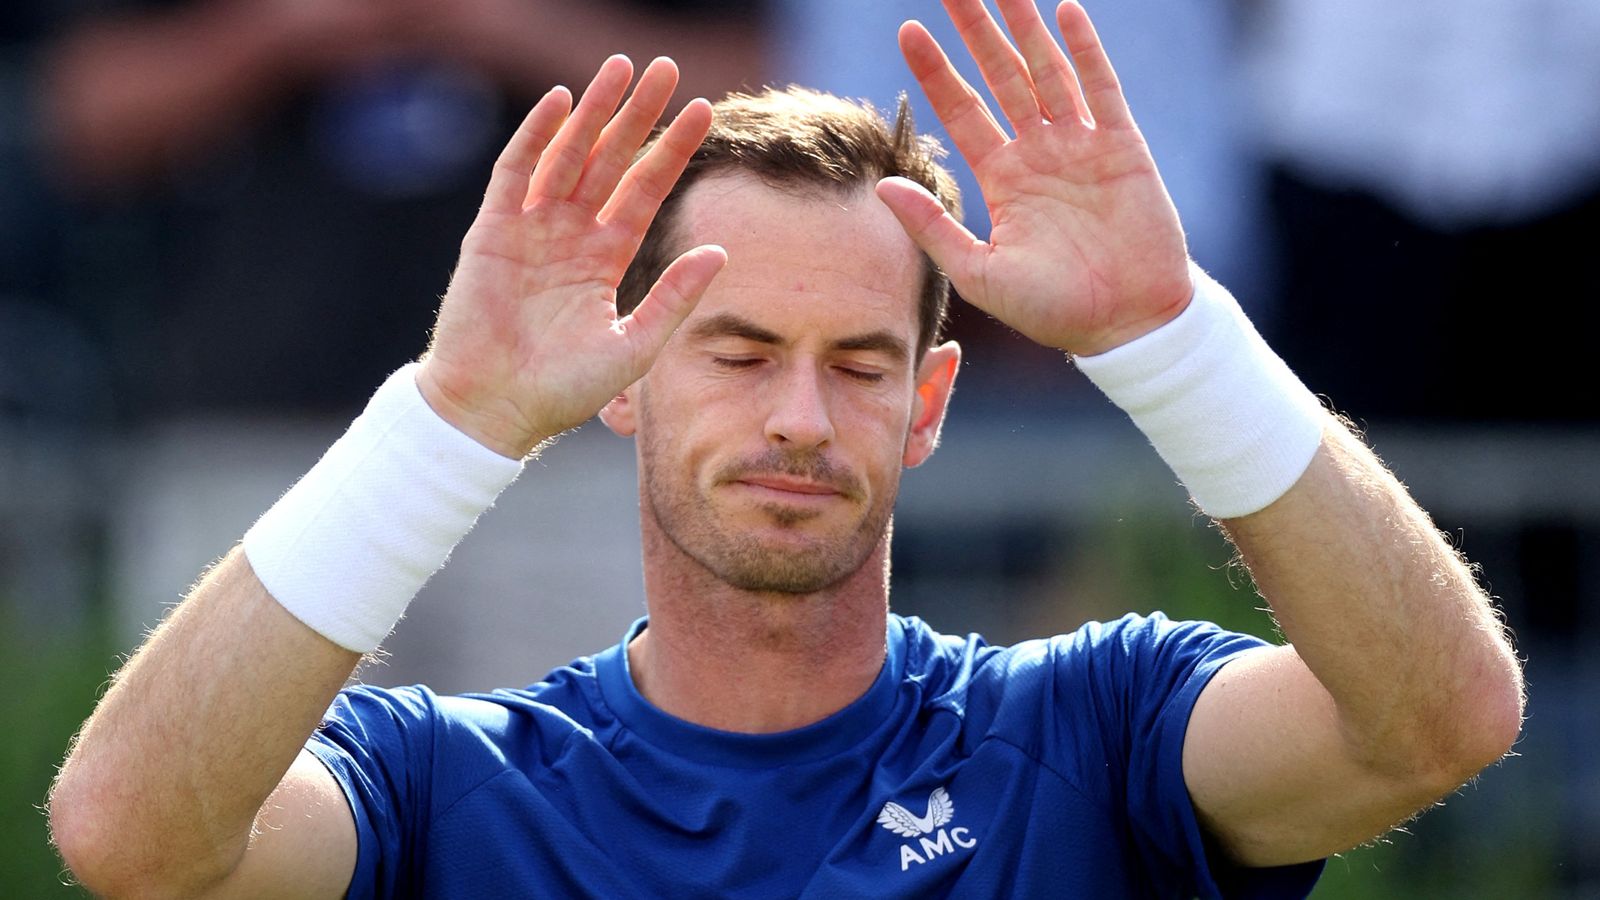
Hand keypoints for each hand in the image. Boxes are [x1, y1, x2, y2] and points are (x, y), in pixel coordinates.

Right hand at [417, 56, 725, 457]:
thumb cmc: (563, 389)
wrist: (495, 409)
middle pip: (611, 159)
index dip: (673, 150)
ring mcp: (531, 228)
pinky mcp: (492, 231)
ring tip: (619, 69)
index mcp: (605, 258)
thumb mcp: (634, 346)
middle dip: (637, 113)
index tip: (704, 110)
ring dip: (592, 111)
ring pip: (568, 154)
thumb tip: (720, 252)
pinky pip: (517, 172)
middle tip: (666, 68)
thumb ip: (674, 298)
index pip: (647, 189)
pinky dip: (537, 136)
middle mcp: (571, 234)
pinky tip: (562, 102)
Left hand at [875, 0, 1190, 355]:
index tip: (908, 32)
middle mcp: (1039, 153)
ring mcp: (1081, 146)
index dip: (937, 72)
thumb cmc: (1053, 310)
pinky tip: (1066, 12)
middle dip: (976, 31)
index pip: (962, 112)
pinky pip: (1101, 88)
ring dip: (1025, 27)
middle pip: (1000, 77)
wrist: (1126, 325)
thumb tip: (881, 187)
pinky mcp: (1123, 148)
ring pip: (1047, 70)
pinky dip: (1085, 50)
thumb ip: (932, 227)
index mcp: (1003, 179)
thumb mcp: (979, 273)